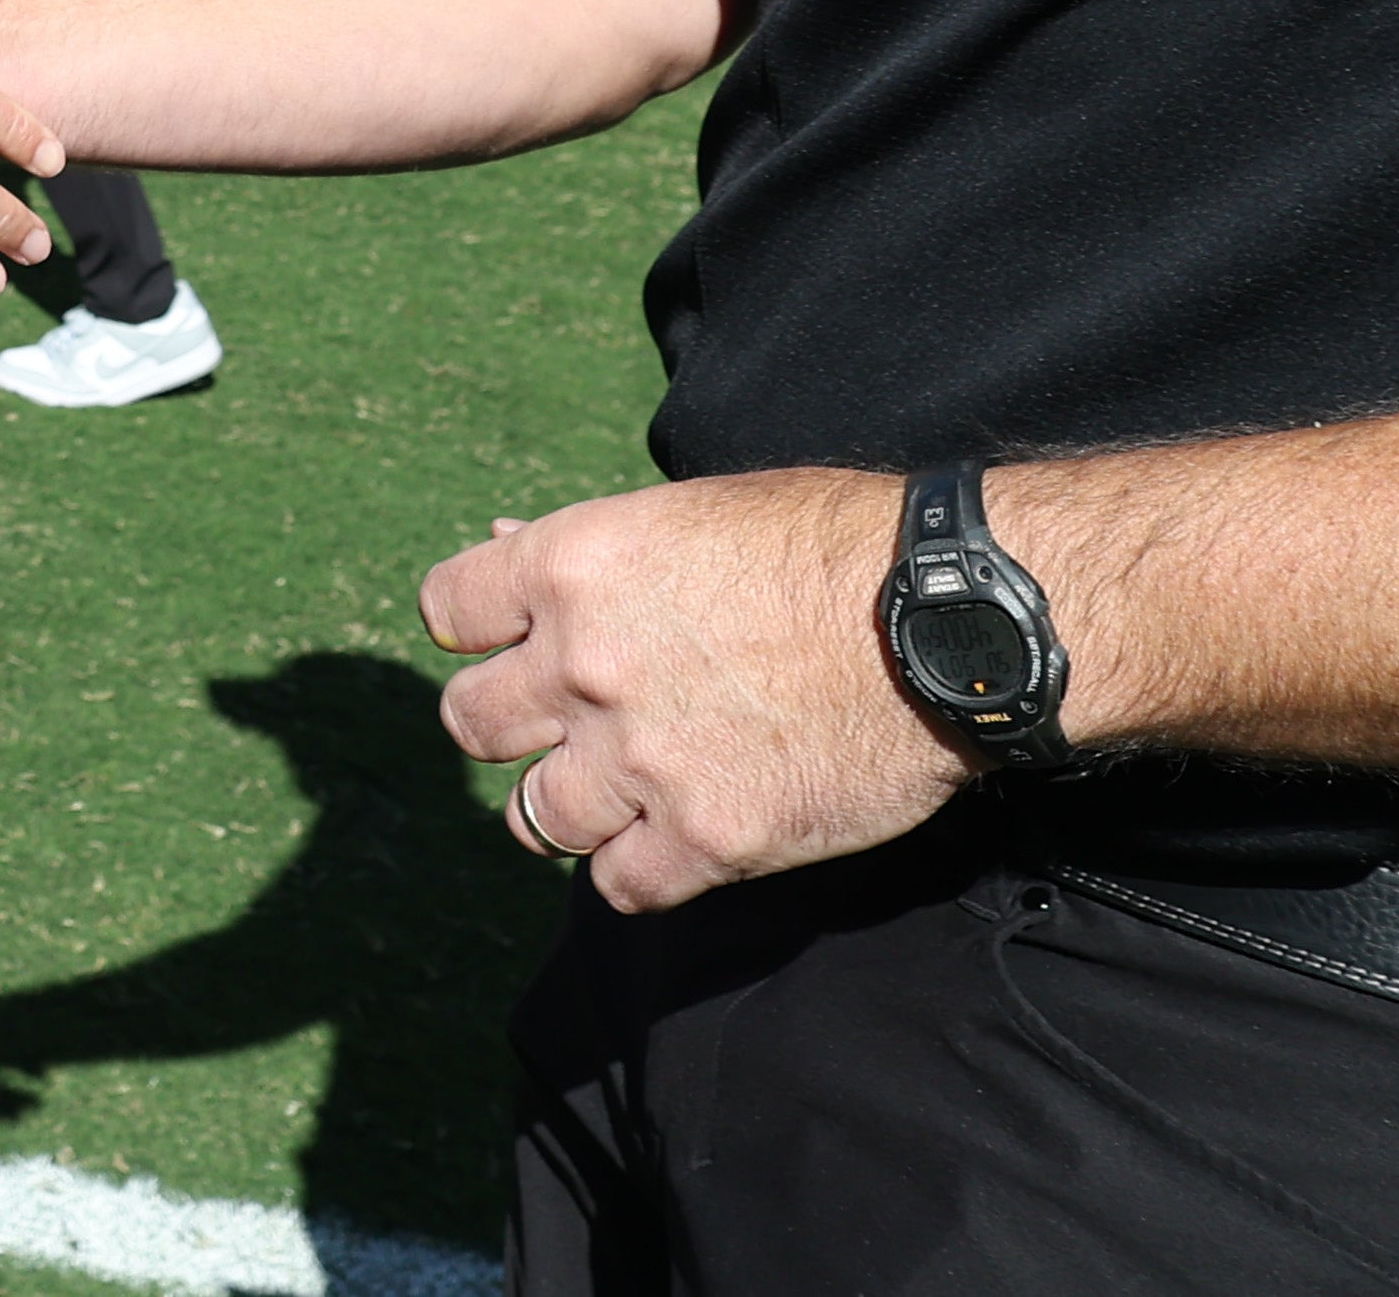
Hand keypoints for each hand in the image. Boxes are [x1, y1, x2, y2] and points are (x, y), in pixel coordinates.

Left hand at [421, 469, 963, 914]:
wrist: (950, 625)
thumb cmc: (833, 547)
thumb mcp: (695, 513)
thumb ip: (591, 550)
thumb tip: (504, 546)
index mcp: (574, 565)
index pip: (448, 609)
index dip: (477, 629)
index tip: (507, 642)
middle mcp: (586, 665)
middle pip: (471, 724)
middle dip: (508, 725)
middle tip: (560, 725)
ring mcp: (640, 761)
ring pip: (534, 817)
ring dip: (571, 804)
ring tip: (624, 787)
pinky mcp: (705, 841)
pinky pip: (617, 885)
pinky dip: (639, 867)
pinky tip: (676, 835)